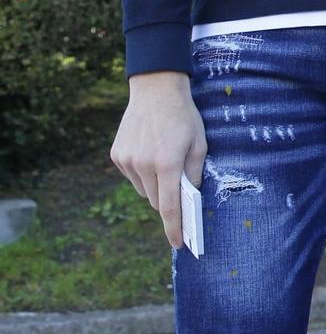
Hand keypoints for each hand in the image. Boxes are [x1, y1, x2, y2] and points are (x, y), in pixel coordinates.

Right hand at [110, 72, 207, 249]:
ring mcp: (126, 160)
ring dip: (155, 185)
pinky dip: (143, 173)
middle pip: (156, 201)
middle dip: (169, 200)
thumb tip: (190, 199)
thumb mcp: (200, 144)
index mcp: (166, 163)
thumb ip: (194, 174)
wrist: (155, 89)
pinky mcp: (117, 155)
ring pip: (144, 190)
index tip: (179, 244)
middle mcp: (143, 164)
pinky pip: (133, 177)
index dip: (174, 228)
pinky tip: (151, 153)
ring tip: (164, 161)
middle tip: (179, 185)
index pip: (169, 207)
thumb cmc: (184, 117)